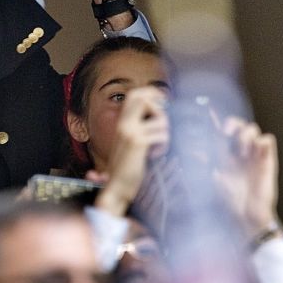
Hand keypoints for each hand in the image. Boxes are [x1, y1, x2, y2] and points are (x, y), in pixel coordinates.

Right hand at [93, 86, 168, 216]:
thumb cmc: (127, 168)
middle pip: (145, 99)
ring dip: (165, 133)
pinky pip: (161, 134)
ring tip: (159, 146)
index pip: (135, 95)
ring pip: (160, 119)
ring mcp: (130, 132)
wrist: (117, 188)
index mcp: (121, 123)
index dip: (151, 94)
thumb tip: (160, 114)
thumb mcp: (131, 143)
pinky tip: (156, 154)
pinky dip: (164, 145)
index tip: (163, 104)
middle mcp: (124, 124)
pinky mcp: (138, 143)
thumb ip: (140, 128)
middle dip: (160, 109)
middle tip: (163, 125)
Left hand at [213, 118, 279, 236]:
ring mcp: (254, 154)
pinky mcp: (267, 159)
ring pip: (252, 128)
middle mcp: (239, 150)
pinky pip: (267, 140)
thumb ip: (205, 164)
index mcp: (224, 153)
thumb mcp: (213, 180)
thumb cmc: (229, 199)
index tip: (207, 111)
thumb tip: (192, 151)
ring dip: (245, 135)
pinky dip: (261, 141)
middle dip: (233, 123)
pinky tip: (256, 152)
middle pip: (238, 124)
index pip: (220, 131)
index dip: (215, 120)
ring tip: (242, 153)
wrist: (247, 213)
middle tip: (226, 132)